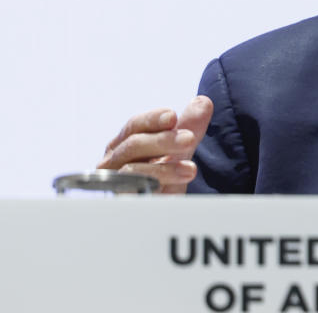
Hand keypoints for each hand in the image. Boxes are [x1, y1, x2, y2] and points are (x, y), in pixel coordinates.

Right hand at [98, 95, 212, 193]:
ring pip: (132, 169)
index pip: (135, 126)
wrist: (159, 215)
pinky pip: (133, 193)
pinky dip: (154, 186)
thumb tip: (204, 102)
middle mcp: (114, 161)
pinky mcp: (120, 203)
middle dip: (163, 140)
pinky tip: (173, 184)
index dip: (153, 119)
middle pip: (133, 144)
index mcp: (125, 144)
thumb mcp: (180, 152)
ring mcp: (114, 183)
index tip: (172, 116)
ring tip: (191, 169)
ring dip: (164, 167)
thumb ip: (190, 127)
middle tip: (189, 138)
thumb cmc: (165, 180)